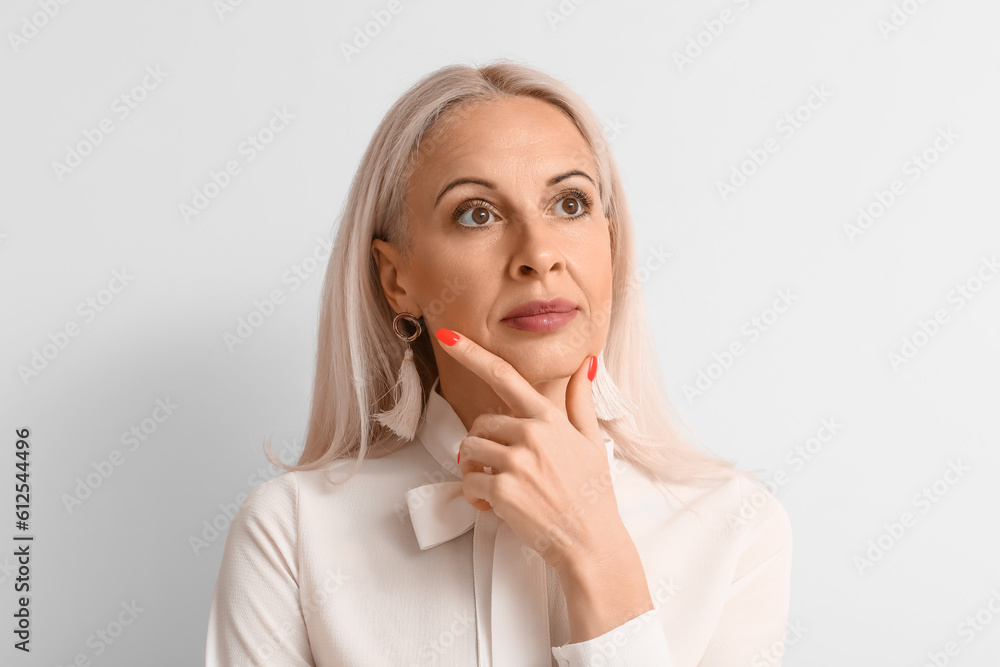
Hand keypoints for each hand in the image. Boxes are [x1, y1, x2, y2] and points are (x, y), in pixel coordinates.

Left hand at [436, 327, 626, 575]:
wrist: (592, 542)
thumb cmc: (592, 494)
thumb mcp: (592, 441)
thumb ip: (580, 401)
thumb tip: (586, 363)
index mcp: (549, 418)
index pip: (504, 375)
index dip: (471, 353)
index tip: (447, 336)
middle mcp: (531, 434)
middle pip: (479, 423)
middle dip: (483, 444)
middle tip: (502, 468)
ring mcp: (516, 462)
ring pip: (467, 451)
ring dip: (475, 469)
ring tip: (498, 486)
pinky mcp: (503, 490)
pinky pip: (468, 482)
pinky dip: (476, 496)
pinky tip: (497, 505)